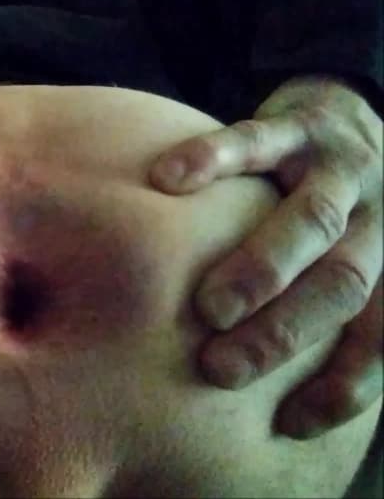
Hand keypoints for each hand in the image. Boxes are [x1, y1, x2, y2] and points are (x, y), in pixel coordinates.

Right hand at [148, 75, 382, 437]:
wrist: (350, 108)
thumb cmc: (337, 209)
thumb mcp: (352, 259)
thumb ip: (323, 311)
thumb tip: (278, 407)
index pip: (380, 334)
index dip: (343, 387)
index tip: (286, 423)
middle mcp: (380, 216)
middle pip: (345, 282)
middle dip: (285, 332)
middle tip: (222, 368)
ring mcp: (342, 165)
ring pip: (313, 218)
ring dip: (262, 267)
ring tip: (211, 308)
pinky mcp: (300, 121)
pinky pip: (256, 138)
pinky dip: (212, 159)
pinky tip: (169, 181)